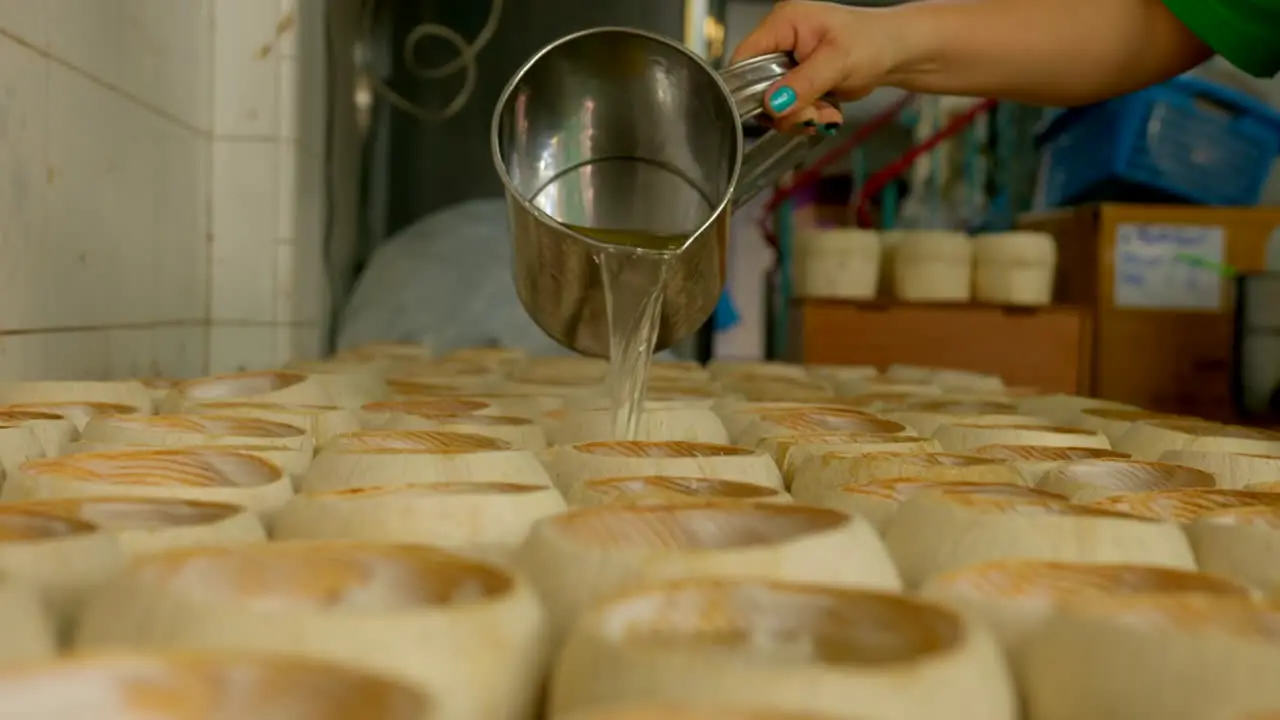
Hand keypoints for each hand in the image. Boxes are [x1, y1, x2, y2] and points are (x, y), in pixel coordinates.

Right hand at [730, 1, 911, 132]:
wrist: (897, 52)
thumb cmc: (873, 42)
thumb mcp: (837, 62)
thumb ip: (803, 84)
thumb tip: (773, 105)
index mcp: (782, 23)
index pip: (744, 57)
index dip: (749, 86)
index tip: (770, 107)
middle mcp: (780, 41)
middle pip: (758, 87)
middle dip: (785, 109)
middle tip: (812, 115)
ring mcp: (788, 63)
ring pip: (774, 103)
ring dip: (800, 117)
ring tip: (827, 114)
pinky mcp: (798, 82)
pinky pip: (790, 108)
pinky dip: (808, 117)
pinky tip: (828, 112)